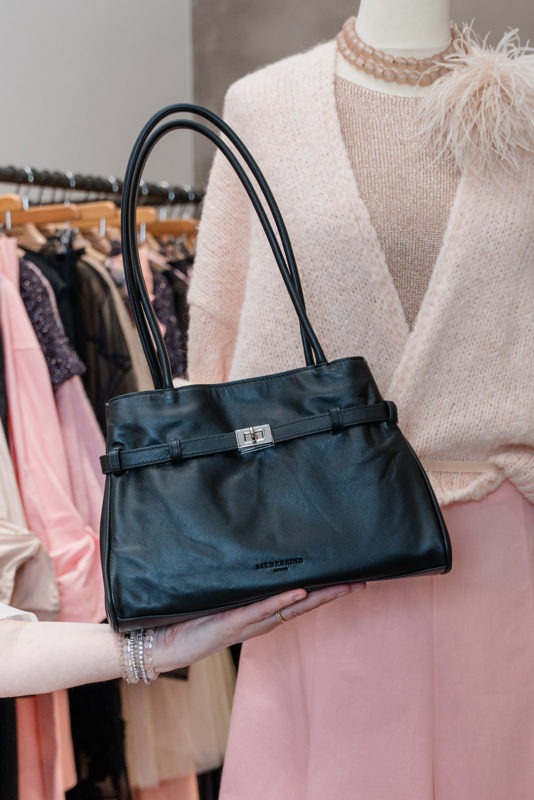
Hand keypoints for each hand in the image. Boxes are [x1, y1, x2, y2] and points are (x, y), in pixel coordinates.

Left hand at [154, 583, 364, 671]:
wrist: (160, 643)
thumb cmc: (186, 619)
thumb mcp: (216, 595)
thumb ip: (234, 581)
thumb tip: (247, 553)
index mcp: (258, 612)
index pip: (298, 599)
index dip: (323, 589)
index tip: (346, 577)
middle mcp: (258, 619)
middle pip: (303, 605)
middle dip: (332, 594)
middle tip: (359, 581)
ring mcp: (247, 623)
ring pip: (289, 608)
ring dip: (317, 597)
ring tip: (342, 586)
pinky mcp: (230, 623)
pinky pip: (260, 610)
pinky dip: (281, 601)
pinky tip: (299, 592)